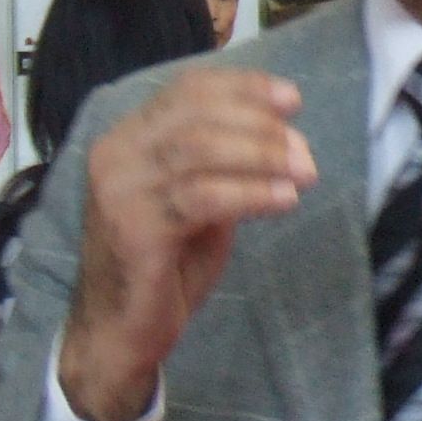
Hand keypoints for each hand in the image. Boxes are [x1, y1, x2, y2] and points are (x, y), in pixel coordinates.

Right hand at [56, 71, 314, 420]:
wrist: (119, 332)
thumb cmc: (163, 267)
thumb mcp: (198, 204)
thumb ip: (222, 167)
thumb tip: (280, 139)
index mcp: (128, 138)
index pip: (186, 89)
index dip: (242, 87)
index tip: (292, 98)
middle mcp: (117, 154)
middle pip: (196, 114)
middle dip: (260, 126)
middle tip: (304, 151)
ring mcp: (120, 189)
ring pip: (199, 149)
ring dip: (261, 156)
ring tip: (304, 173)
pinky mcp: (134, 227)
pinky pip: (202, 196)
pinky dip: (250, 192)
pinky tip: (284, 200)